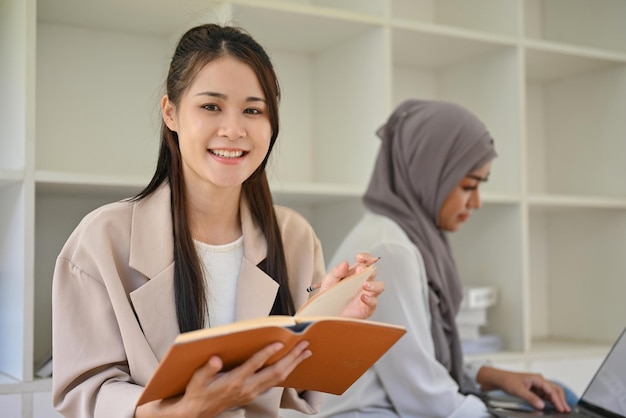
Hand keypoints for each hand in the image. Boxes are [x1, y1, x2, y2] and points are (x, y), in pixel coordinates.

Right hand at [135, 341, 311, 417]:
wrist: (197, 412)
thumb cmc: (198, 393)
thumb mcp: (197, 380)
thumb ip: (207, 369)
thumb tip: (216, 359)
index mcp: (234, 381)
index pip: (254, 365)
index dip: (267, 353)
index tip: (279, 343)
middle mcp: (247, 388)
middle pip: (275, 372)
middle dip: (291, 358)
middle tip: (304, 345)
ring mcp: (252, 392)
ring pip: (278, 378)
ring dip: (293, 365)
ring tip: (305, 353)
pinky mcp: (253, 394)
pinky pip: (274, 383)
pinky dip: (286, 372)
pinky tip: (292, 365)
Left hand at [321, 253, 383, 319]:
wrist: (328, 314)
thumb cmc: (331, 297)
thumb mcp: (329, 282)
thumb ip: (336, 272)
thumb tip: (344, 263)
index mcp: (355, 274)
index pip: (365, 262)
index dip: (365, 257)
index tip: (360, 257)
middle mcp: (363, 282)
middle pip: (373, 272)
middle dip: (368, 270)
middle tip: (359, 270)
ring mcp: (367, 294)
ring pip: (380, 286)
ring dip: (373, 284)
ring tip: (364, 285)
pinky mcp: (368, 307)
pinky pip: (374, 302)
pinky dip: (370, 299)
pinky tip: (362, 298)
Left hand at [477, 366, 570, 412]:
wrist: (500, 379)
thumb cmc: (508, 381)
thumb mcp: (518, 390)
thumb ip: (530, 398)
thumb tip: (541, 405)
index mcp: (537, 378)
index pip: (552, 390)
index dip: (558, 400)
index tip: (562, 408)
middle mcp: (540, 381)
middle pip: (555, 390)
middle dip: (562, 400)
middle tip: (566, 410)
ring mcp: (538, 385)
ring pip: (552, 393)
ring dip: (557, 401)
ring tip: (562, 409)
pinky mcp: (536, 389)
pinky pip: (546, 395)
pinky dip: (551, 401)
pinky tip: (554, 407)